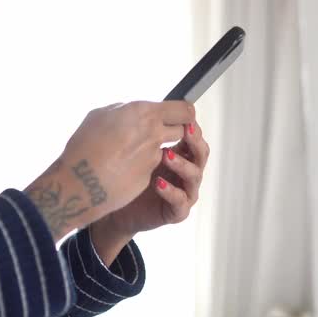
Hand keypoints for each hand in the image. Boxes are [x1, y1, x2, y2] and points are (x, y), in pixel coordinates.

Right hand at [24, 100, 193, 241]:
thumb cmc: (84, 145)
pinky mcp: (149, 177)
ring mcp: (154, 158)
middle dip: (172, 130)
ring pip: (164, 150)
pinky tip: (120, 168)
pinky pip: (150, 168)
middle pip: (182, 130)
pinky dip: (140, 166)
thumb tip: (133, 111)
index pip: (184, 110)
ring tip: (128, 152)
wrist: (78, 182)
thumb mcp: (99, 115)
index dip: (184, 113)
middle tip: (155, 132)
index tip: (178, 114)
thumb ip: (123, 110)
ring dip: (152, 149)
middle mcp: (154, 134)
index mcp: (144, 113)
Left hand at [97, 120, 210, 238]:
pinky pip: (180, 201)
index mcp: (181, 155)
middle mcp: (186, 172)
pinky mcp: (176, 211)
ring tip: (165, 155)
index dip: (192, 127)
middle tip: (185, 131)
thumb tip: (148, 105)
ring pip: (194, 176)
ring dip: (181, 164)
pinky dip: (171, 191)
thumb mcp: (139, 149)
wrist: (116, 209)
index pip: (194, 137)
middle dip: (194, 141)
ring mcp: (184, 192)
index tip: (184, 116)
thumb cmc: (130, 176)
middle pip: (201, 154)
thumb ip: (149, 132)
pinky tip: (158, 183)